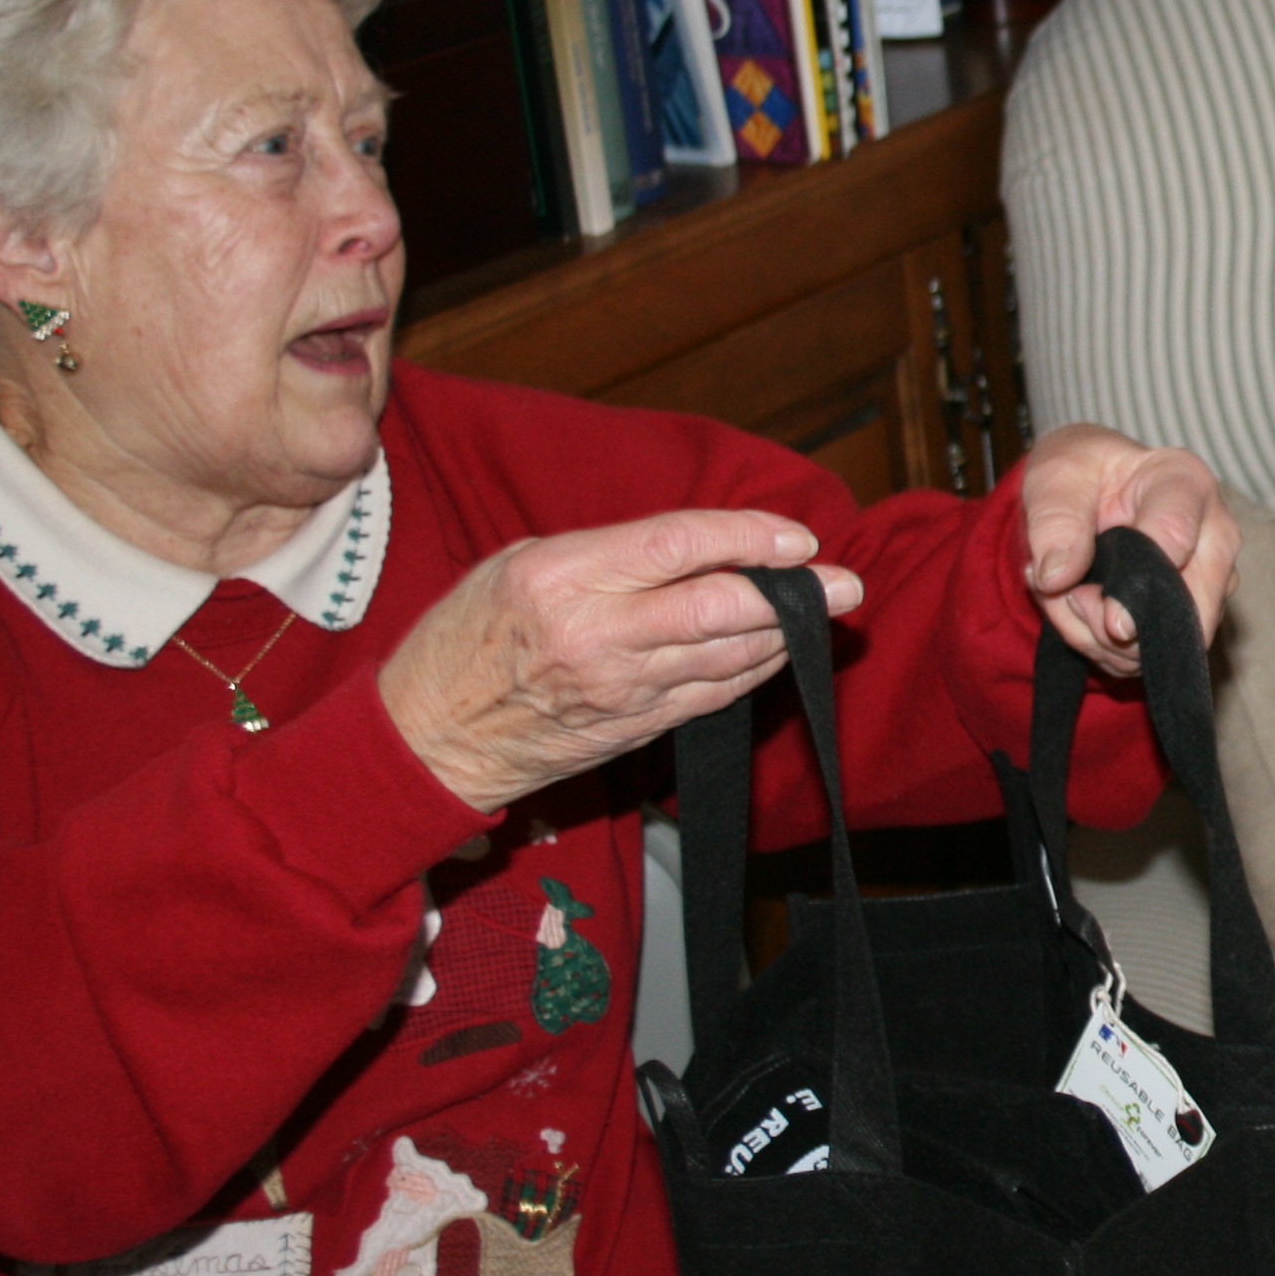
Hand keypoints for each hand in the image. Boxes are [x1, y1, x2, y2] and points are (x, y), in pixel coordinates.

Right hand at [379, 510, 861, 815]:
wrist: (430, 739)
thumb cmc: (467, 637)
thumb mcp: (520, 563)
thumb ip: (610, 554)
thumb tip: (698, 546)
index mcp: (564, 577)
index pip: (677, 546)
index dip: (746, 536)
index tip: (795, 535)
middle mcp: (599, 635)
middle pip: (720, 609)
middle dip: (794, 595)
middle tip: (844, 583)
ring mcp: (621, 690)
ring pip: (729, 657)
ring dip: (785, 634)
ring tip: (822, 611)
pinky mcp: (636, 729)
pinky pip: (713, 695)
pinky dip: (754, 670)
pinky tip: (778, 649)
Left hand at [1018, 425, 1238, 676]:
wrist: (1088, 495)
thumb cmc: (1079, 475)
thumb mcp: (1053, 476)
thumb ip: (1054, 520)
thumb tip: (1058, 576)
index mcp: (1185, 483)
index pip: (1176, 537)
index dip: (1140, 585)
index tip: (1109, 619)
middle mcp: (1213, 537)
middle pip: (1186, 609)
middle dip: (1116, 625)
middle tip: (1069, 596)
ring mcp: (1210, 584)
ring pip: (1161, 643)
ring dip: (1097, 638)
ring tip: (1067, 595)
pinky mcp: (1190, 620)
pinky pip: (1145, 658)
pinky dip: (1101, 648)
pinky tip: (1084, 610)